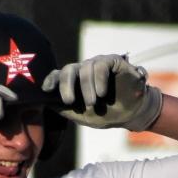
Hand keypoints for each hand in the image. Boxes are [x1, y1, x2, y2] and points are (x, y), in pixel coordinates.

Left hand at [42, 55, 162, 130]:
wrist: (132, 114)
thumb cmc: (105, 114)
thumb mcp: (82, 116)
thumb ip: (65, 109)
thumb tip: (47, 103)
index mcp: (74, 82)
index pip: (58, 76)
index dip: (51, 80)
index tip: (46, 89)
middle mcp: (84, 70)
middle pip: (68, 70)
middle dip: (66, 85)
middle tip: (68, 101)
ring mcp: (98, 64)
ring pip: (85, 68)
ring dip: (87, 87)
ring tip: (92, 103)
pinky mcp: (113, 61)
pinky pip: (102, 65)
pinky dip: (99, 79)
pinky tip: (101, 93)